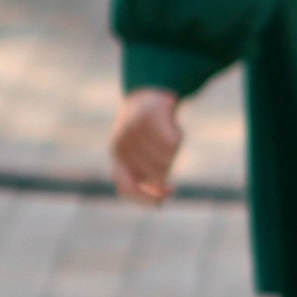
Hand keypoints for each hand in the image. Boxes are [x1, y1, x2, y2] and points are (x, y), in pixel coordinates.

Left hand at [110, 86, 183, 203]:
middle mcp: (122, 144)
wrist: (146, 94)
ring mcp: (134, 130)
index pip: (127, 187)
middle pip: (155, 174)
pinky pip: (174, 140)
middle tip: (168, 160)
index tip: (164, 199)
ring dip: (172, 152)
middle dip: (166, 173)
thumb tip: (158, 203)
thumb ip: (145, 178)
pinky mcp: (151, 114)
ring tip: (166, 138)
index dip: (146, 197)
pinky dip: (178, 135)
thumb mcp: (140, 156)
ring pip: (166, 157)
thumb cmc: (145, 132)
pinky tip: (173, 125)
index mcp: (117, 157)